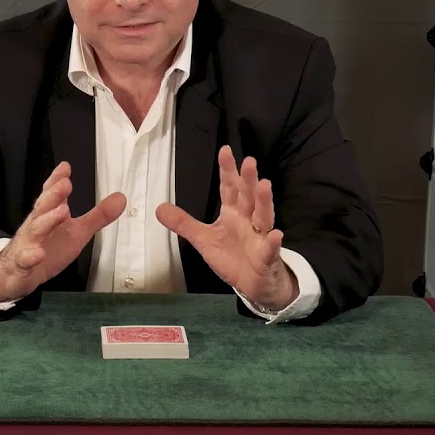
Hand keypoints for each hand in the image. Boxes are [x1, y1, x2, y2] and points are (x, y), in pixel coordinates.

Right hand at [0, 162, 125, 303]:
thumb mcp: (77, 232)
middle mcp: (37, 225)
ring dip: (47, 221)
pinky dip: (30, 256)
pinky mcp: (22, 265)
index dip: (57, 180)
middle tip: (66, 184)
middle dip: (54, 195)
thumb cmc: (48, 248)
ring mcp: (27, 244)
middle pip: (43, 207)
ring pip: (35, 230)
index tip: (65, 167)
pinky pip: (24, 260)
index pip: (52, 194)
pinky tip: (38, 254)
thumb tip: (121, 198)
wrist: (16, 273)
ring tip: (61, 212)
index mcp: (49, 215)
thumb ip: (98, 216)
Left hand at [156, 146, 297, 310]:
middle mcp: (248, 219)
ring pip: (263, 215)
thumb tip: (158, 208)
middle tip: (249, 162)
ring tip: (265, 186)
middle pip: (248, 196)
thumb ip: (184, 223)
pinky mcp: (266, 256)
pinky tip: (276, 235)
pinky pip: (270, 248)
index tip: (225, 151)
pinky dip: (273, 242)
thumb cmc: (232, 256)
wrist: (253, 283)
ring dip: (264, 201)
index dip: (227, 170)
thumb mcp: (203, 239)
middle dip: (248, 179)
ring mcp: (259, 237)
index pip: (229, 188)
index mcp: (233, 213)